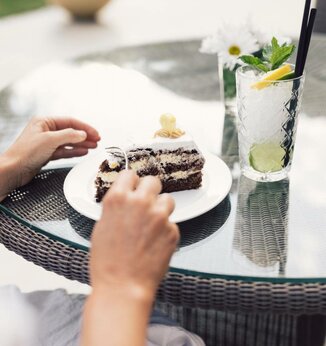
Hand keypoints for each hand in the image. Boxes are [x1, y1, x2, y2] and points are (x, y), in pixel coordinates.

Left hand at [2, 117, 99, 190]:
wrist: (13, 170)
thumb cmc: (25, 153)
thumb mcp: (50, 140)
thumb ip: (69, 135)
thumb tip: (83, 134)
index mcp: (44, 122)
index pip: (70, 122)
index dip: (85, 127)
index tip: (96, 133)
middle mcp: (46, 131)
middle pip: (70, 131)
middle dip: (85, 136)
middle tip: (97, 140)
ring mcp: (46, 143)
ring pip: (69, 142)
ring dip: (82, 144)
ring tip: (93, 146)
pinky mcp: (47, 154)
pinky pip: (64, 151)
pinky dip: (74, 152)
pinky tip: (83, 152)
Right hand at [90, 170, 179, 301]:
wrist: (123, 287)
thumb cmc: (107, 261)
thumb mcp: (101, 227)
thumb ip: (116, 207)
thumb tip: (126, 199)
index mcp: (118, 199)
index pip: (130, 174)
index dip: (132, 182)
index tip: (134, 187)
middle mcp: (140, 202)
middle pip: (153, 181)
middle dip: (150, 190)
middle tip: (147, 203)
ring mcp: (158, 216)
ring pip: (167, 199)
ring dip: (161, 208)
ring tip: (152, 225)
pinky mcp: (172, 230)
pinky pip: (171, 222)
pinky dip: (165, 230)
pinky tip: (155, 243)